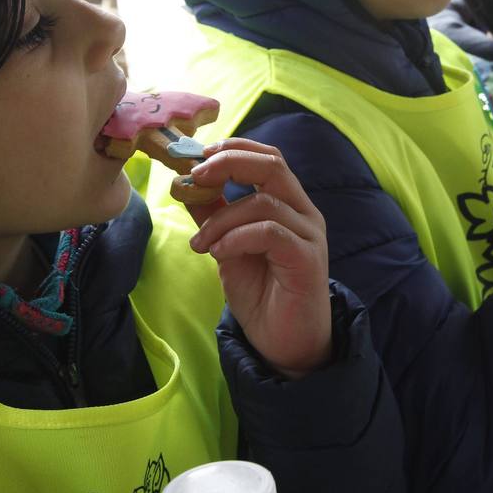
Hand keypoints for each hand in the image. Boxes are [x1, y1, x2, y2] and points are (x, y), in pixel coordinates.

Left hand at [188, 139, 331, 379]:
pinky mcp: (308, 259)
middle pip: (273, 164)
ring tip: (200, 243)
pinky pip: (270, 232)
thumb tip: (183, 183)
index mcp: (288, 204)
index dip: (234, 149)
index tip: (197, 157)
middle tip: (194, 177)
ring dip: (221, 218)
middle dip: (229, 163)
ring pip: (263, 202)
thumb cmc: (261, 295)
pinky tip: (218, 254)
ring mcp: (309, 234)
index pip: (268, 157)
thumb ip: (213, 215)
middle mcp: (304, 213)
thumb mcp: (227, 248)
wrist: (285, 344)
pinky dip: (236, 237)